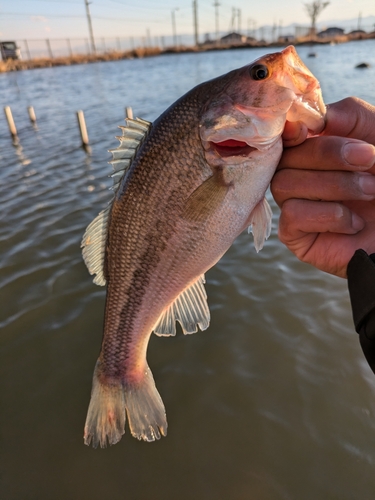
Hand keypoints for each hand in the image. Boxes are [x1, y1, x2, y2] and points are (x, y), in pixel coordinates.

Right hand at [271, 97, 374, 277]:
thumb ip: (352, 115)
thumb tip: (317, 116)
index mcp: (317, 151)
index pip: (284, 136)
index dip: (288, 131)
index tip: (304, 130)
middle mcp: (302, 176)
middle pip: (284, 157)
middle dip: (327, 154)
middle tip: (369, 159)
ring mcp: (297, 206)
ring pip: (283, 184)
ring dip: (334, 185)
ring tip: (370, 191)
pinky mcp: (297, 236)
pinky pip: (292, 216)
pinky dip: (329, 216)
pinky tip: (355, 223)